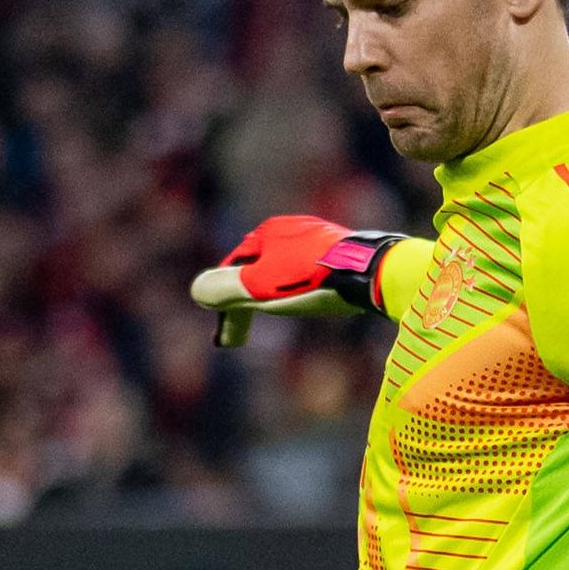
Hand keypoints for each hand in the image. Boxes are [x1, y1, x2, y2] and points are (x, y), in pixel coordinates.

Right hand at [191, 216, 404, 344]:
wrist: (371, 272)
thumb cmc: (311, 279)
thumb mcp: (258, 286)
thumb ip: (224, 289)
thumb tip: (197, 292)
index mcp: (268, 233)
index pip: (234, 270)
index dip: (223, 303)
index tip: (224, 337)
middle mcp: (293, 230)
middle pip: (260, 272)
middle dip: (245, 306)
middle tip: (236, 340)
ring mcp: (321, 239)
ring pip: (286, 274)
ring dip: (273, 299)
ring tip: (271, 320)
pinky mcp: (345, 254)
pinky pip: (312, 275)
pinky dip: (300, 293)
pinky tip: (310, 303)